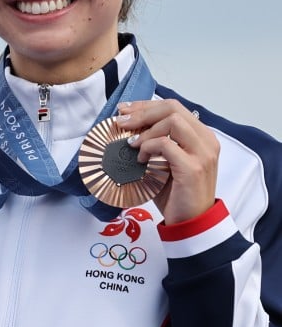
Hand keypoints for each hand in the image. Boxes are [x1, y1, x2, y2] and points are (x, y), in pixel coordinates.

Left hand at [113, 99, 219, 224]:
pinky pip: (167, 144)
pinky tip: (141, 159)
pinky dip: (149, 148)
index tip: (124, 110)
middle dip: (141, 112)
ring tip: (133, 145)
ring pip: (173, 121)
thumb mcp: (163, 161)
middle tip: (121, 122)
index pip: (173, 107)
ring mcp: (202, 153)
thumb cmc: (176, 192)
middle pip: (172, 108)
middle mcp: (206, 141)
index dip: (145, 105)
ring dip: (146, 130)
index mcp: (201, 136)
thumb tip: (126, 125)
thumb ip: (154, 142)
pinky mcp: (193, 168)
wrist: (191, 221)